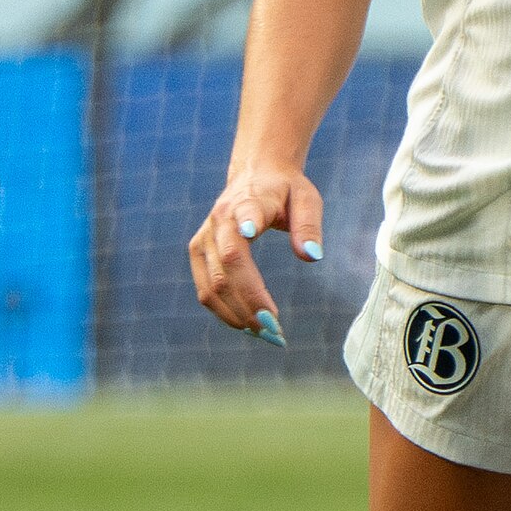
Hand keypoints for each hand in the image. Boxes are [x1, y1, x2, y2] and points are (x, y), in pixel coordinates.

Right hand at [188, 163, 324, 346]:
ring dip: (236, 315)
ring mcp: (204, 239)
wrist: (254, 174)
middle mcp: (219, 222)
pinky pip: (206, 290)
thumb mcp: (307, 198)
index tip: (252, 232)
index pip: (244, 215)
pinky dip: (225, 313)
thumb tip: (311, 257)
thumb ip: (308, 225)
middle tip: (276, 331)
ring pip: (212, 286)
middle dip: (250, 302)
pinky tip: (248, 326)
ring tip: (266, 335)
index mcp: (247, 202)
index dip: (246, 224)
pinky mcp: (198, 253)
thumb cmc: (286, 190)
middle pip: (229, 267)